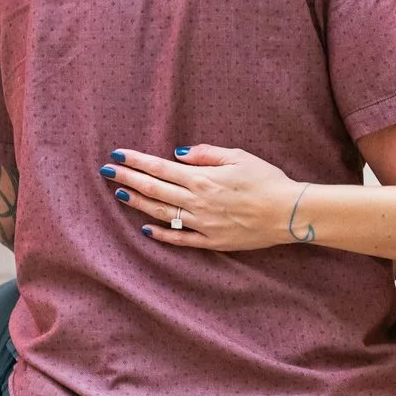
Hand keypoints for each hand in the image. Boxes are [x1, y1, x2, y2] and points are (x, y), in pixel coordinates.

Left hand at [98, 146, 302, 250]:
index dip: (136, 162)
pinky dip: (161, 234)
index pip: (160, 168)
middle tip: (106, 172)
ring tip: (119, 195)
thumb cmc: (266, 180)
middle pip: (154, 190)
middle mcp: (197, 202)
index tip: (117, 155)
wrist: (289, 213)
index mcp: (202, 179)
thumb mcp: (238, 156)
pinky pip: (180, 239)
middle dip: (127, 179)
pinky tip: (146, 229)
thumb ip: (207, 154)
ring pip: (161, 213)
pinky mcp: (211, 241)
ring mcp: (202, 224)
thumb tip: (178, 154)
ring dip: (138, 204)